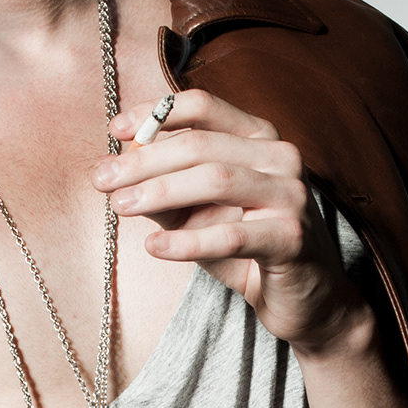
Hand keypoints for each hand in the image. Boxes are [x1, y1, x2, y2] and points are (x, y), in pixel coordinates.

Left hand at [93, 97, 369, 359]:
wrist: (305, 300)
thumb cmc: (249, 248)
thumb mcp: (201, 212)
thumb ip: (167, 187)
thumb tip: (118, 169)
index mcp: (260, 139)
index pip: (204, 107)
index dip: (155, 113)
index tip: (114, 130)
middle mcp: (281, 158)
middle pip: (202, 145)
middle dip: (144, 160)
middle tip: (102, 178)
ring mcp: (292, 196)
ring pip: (216, 180)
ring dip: (160, 192)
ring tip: (121, 205)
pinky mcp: (293, 238)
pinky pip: (232, 234)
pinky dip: (188, 241)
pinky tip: (155, 246)